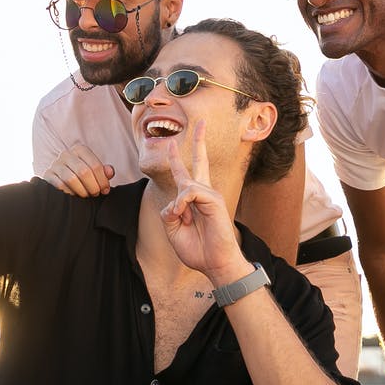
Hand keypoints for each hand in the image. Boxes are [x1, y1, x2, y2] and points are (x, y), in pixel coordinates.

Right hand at [40, 144, 114, 196]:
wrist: (61, 179)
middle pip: (84, 172)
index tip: (105, 190)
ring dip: (82, 191)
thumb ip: (104, 171)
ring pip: (71, 179)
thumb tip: (110, 172)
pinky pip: (60, 186)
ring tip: (86, 195)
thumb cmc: (82, 175)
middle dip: (93, 186)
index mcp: (80, 149)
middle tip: (96, 194)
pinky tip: (74, 195)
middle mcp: (66, 154)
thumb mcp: (94, 171)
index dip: (102, 180)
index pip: (95, 165)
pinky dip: (70, 193)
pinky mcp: (48, 175)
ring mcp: (55, 164)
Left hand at [160, 121, 250, 283]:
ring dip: (178, 207)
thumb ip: (169, 213)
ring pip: (185, 185)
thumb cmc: (197, 249)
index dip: (176, 159)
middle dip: (199, 140)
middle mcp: (203, 193)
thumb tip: (173, 202)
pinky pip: (190, 192)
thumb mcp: (173, 231)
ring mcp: (210, 195)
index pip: (184, 174)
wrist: (215, 263)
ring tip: (185, 221)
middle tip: (200, 121)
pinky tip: (186, 217)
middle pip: (200, 161)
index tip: (171, 144)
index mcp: (193, 199)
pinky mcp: (214, 200)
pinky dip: (182, 205)